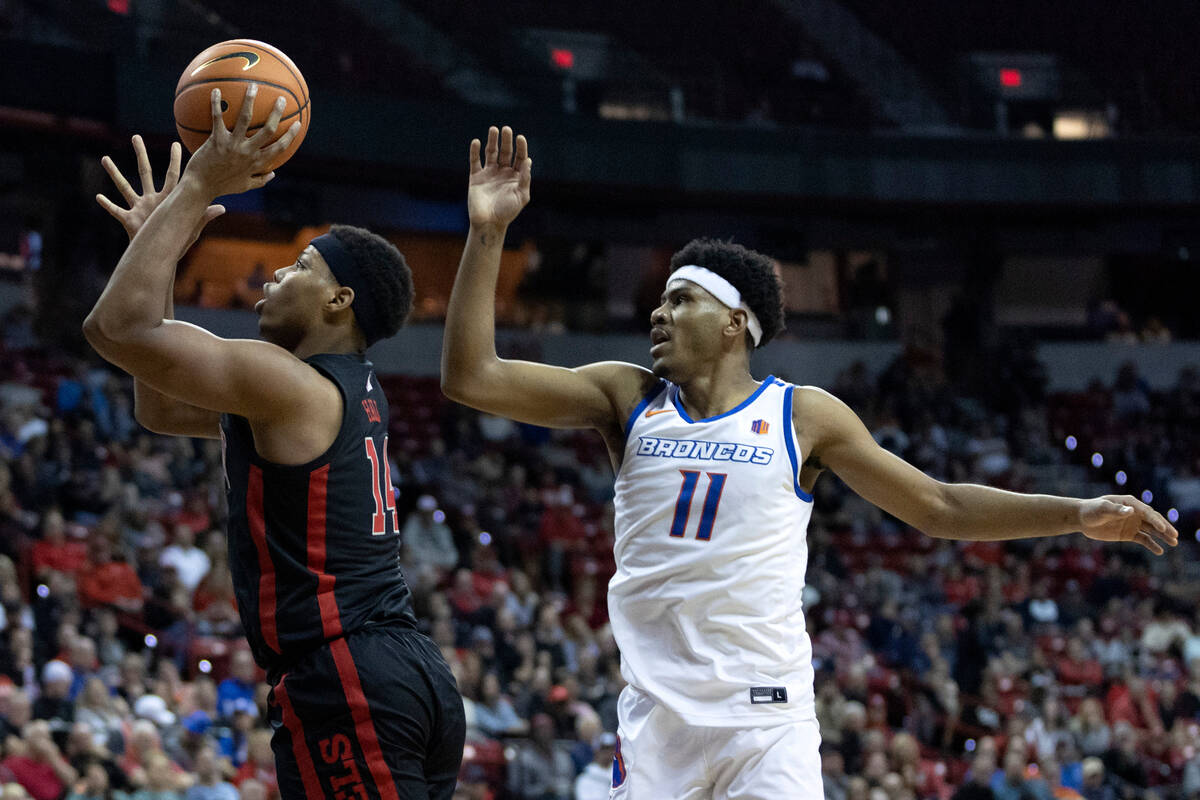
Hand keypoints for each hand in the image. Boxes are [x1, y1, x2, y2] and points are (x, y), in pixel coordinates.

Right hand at [97, 135, 224, 244]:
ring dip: (114, 173)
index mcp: (168, 198)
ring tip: (104, 158)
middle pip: (145, 172)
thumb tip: (222, 207)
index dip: (175, 160)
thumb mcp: (193, 226)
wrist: (163, 255)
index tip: (176, 144)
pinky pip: (116, 211)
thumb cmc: (179, 242)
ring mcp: (139, 208)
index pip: (172, 175)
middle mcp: (152, 199)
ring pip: (124, 187)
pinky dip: (107, 204)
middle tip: (135, 136)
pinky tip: (98, 196)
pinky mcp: (129, 220)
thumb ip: (204, 215)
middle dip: (140, 155)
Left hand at [181, 84, 300, 197]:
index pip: (280, 148)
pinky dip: (216, 103)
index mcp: (256, 162)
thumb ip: (260, 180)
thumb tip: (273, 174)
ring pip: (245, 118)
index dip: (291, 135)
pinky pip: (217, 117)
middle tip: (281, 99)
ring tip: (253, 86)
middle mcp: (248, 152)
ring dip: (250, 100)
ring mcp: (232, 145)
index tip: (298, 124)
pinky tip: (215, 90)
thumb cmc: (221, 187)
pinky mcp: (216, 140)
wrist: (200, 188)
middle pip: (268, 129)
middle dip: (277, 113)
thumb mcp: (245, 186)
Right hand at [468, 125, 530, 227]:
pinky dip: (475, 151)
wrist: (489, 223)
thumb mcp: (521, 196)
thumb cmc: (508, 212)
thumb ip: (525, 179)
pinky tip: (477, 142)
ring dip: (492, 141)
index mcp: (516, 177)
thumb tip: (528, 161)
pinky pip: (475, 161)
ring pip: (491, 153)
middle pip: (506, 152)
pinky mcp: (476, 177)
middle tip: (506, 129)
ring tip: (493, 129)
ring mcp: (489, 174)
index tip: (520, 138)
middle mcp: (503, 173)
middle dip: (506, 141)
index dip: (520, 147)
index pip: (520, 157)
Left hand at [1080, 494, 1177, 553]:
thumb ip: (1116, 509)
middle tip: (1175, 536)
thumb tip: (1131, 510)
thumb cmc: (1091, 510)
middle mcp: (1135, 512)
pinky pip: (1143, 539)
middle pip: (1153, 520)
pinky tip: (1159, 551)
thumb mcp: (1102, 508)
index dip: (1155, 520)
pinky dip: (1151, 545)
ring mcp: (1133, 523)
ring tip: (1174, 543)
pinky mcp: (1129, 534)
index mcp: (1130, 503)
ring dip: (1163, 536)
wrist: (1082, 519)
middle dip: (1165, 528)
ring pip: (1152, 530)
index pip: (1146, 512)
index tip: (1162, 529)